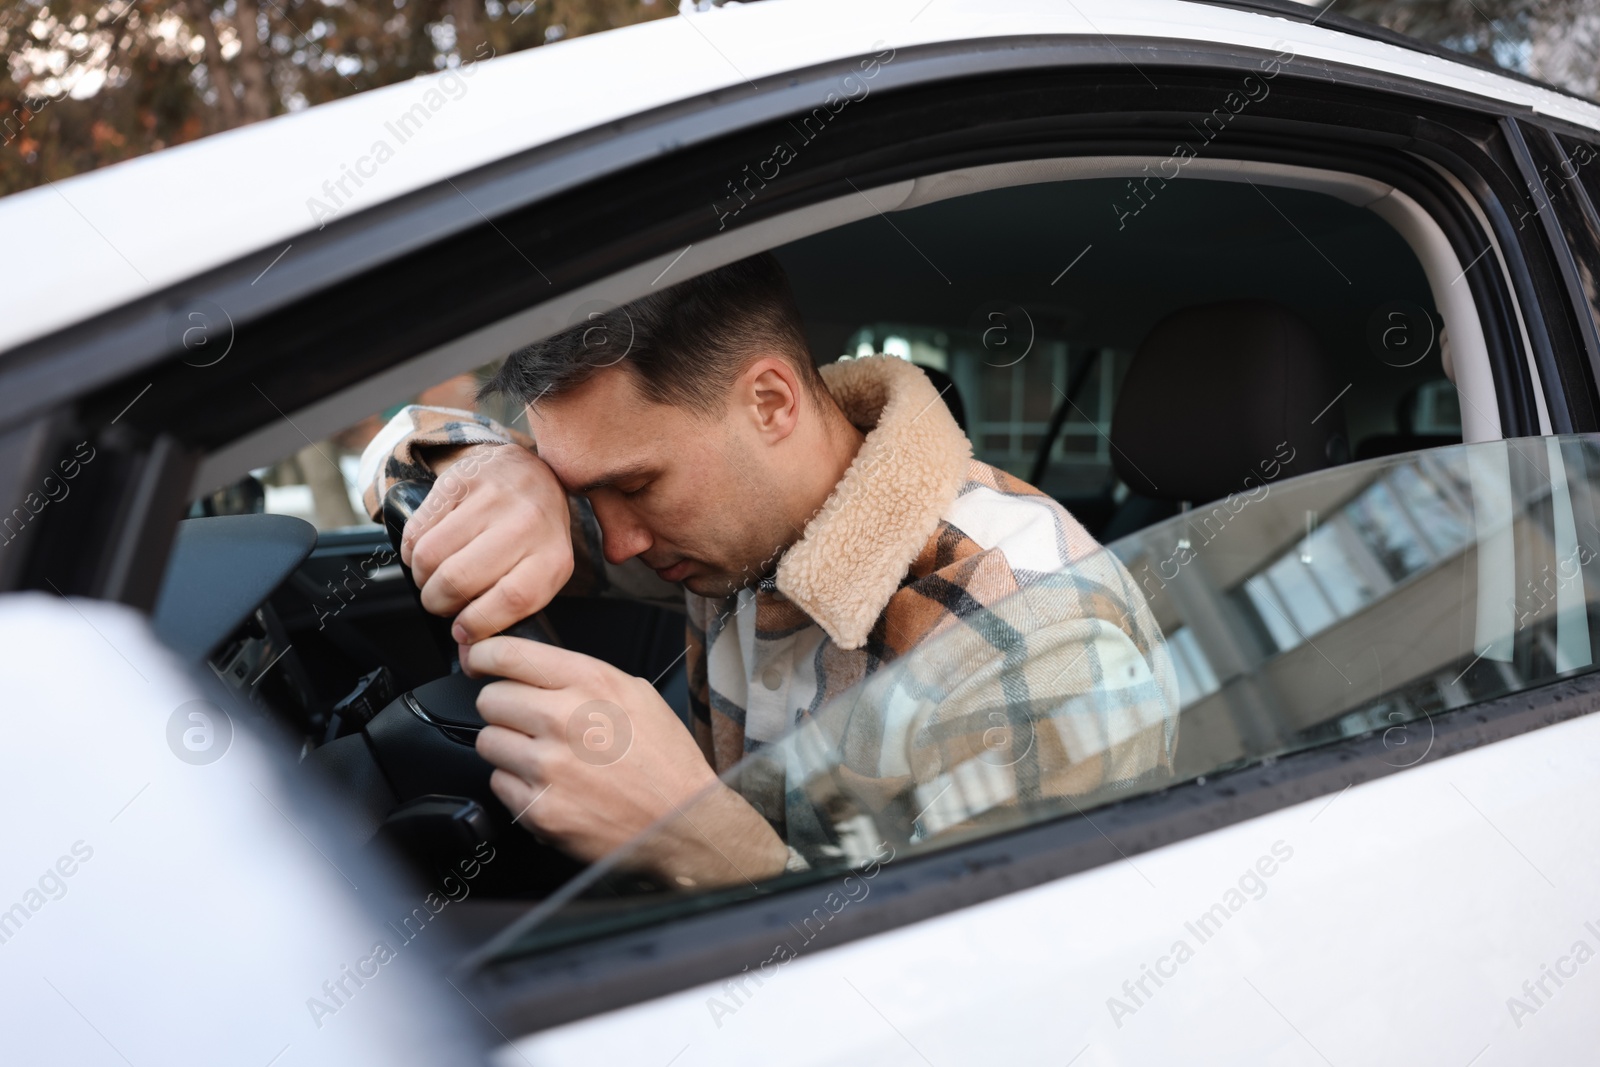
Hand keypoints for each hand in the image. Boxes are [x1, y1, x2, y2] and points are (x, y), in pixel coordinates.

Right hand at [400, 443, 573, 644]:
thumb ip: (510, 612)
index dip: (477, 624)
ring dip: (423, 579)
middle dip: (439, 603)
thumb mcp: (540, 573)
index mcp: (552, 556)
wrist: (533, 474)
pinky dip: (412, 553)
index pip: (511, 599)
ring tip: (435, 580)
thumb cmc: (534, 535)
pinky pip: (417, 531)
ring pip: (430, 556)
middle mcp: (526, 523)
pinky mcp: (460, 480)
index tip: (462, 632)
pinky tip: (428, 553)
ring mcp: (492, 498)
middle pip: (460, 580)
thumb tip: (467, 655)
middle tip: (442, 603)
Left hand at [464, 636, 788, 886]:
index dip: (485, 655)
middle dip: (503, 708)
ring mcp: (549, 766)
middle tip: (526, 720)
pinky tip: (550, 786)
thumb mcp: (636, 694)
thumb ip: (584, 677)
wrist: (684, 822)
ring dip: (508, 748)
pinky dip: (518, 786)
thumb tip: (535, 669)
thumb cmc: (665, 761)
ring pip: (488, 741)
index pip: (509, 653)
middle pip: (490, 698)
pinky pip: (499, 784)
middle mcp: (566, 718)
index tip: (480, 662)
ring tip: (543, 757)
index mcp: (591, 682)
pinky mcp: (539, 808)